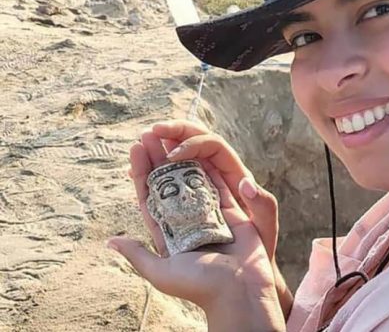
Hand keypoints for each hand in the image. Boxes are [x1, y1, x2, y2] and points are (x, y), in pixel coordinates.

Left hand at [107, 119, 285, 327]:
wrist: (240, 291)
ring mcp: (210, 215)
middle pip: (169, 184)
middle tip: (149, 134)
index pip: (150, 198)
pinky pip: (217, 184)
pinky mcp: (231, 211)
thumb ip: (138, 254)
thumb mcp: (160, 272)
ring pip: (192, 179)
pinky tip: (196, 147)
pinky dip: (207, 166)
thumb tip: (111, 241)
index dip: (141, 174)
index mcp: (169, 235)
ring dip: (180, 157)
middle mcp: (187, 223)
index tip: (134, 150)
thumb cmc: (200, 285)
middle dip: (158, 159)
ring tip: (168, 135)